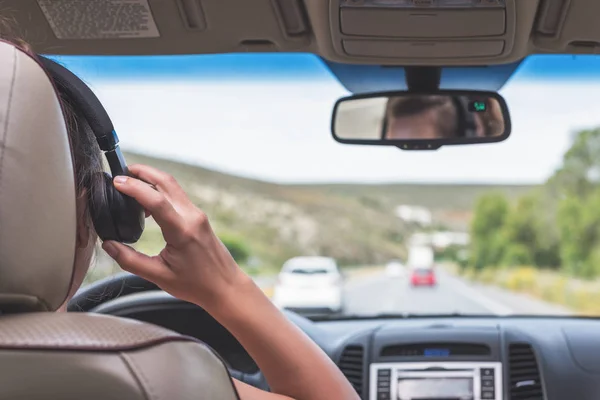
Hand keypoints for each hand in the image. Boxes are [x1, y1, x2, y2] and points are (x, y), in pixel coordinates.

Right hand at [101, 164, 246, 307]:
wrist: (225, 286)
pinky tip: (147, 204)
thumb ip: (130, 260)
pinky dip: (161, 192)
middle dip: (143, 172)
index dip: (134, 187)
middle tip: (122, 172)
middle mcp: (192, 217)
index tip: (116, 181)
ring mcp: (198, 215)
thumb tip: (108, 245)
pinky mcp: (199, 217)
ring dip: (152, 180)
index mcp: (182, 231)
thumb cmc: (196, 284)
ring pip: (173, 187)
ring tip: (130, 187)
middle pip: (166, 182)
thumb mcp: (159, 276)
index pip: (156, 200)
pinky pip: (178, 197)